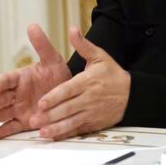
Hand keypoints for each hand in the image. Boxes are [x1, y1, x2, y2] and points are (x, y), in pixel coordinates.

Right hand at [0, 24, 71, 138]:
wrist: (69, 94)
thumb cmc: (58, 75)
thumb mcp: (52, 59)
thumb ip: (42, 45)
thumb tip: (32, 26)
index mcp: (21, 78)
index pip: (7, 80)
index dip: (0, 83)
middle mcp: (16, 94)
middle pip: (2, 98)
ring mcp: (18, 108)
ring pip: (2, 113)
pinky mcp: (23, 122)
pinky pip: (11, 127)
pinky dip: (2, 130)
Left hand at [28, 25, 130, 139]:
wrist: (131, 94)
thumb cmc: (112, 74)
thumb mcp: (99, 56)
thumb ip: (82, 44)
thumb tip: (72, 29)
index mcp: (88, 81)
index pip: (69, 90)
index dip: (55, 97)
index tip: (42, 102)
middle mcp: (89, 98)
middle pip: (68, 108)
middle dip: (50, 115)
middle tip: (34, 119)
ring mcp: (92, 112)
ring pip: (71, 121)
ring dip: (56, 127)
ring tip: (42, 131)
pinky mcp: (93, 123)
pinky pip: (77, 129)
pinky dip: (65, 133)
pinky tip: (54, 135)